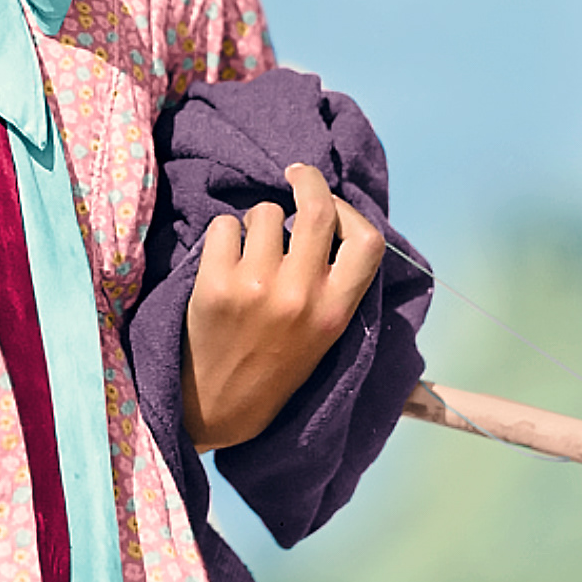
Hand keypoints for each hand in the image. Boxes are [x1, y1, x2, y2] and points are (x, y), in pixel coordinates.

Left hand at [181, 161, 386, 449]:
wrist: (216, 407)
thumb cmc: (273, 365)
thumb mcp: (322, 333)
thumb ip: (333, 283)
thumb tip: (332, 216)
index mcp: (335, 312)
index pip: (367, 240)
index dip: (350, 212)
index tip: (330, 204)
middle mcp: (300, 296)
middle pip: (316, 208)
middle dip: (307, 180)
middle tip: (295, 175)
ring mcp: (256, 288)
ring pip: (264, 212)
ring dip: (257, 221)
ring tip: (250, 251)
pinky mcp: (214, 284)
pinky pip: (224, 225)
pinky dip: (223, 235)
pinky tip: (222, 261)